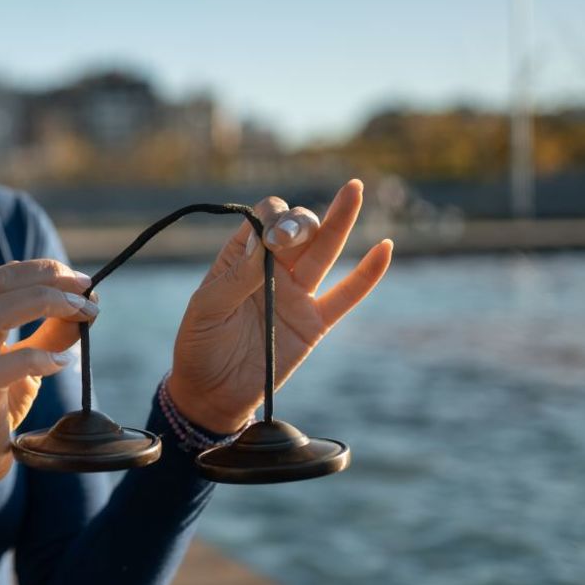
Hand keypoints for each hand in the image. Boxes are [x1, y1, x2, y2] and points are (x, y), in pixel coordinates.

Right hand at [0, 259, 99, 499]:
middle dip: (46, 279)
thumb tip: (85, 309)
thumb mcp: (25, 363)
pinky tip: (64, 360)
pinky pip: (1, 369)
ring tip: (80, 312)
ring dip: (43, 304)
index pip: (1, 277)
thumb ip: (49, 334)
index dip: (42, 270)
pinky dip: (36, 358)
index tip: (80, 280)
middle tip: (86, 289)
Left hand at [168, 179, 392, 432]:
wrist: (213, 394)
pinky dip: (367, 274)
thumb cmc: (200, 346)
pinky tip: (384, 250)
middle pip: (298, 229)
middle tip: (297, 231)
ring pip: (325, 251)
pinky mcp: (315, 322)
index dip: (273, 220)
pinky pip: (346, 295)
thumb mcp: (208, 308)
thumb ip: (237, 277)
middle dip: (302, 220)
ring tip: (354, 189)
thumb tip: (267, 242)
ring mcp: (297, 294)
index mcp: (241, 258)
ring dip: (340, 220)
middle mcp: (272, 269)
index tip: (271, 240)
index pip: (265, 220)